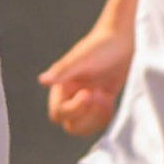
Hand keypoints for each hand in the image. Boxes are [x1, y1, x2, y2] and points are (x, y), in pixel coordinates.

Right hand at [40, 23, 132, 137]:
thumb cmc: (100, 45)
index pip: (59, 113)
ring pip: (83, 125)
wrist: (120, 38)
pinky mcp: (101, 100)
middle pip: (69, 124)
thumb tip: (42, 80)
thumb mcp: (82, 59)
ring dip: (96, 117)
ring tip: (105, 96)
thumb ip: (62, 71)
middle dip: (86, 116)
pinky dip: (105, 117)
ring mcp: (86, 99)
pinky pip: (98, 121)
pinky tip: (110, 100)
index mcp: (61, 86)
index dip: (74, 109)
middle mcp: (71, 94)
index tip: (89, 92)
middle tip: (99, 95)